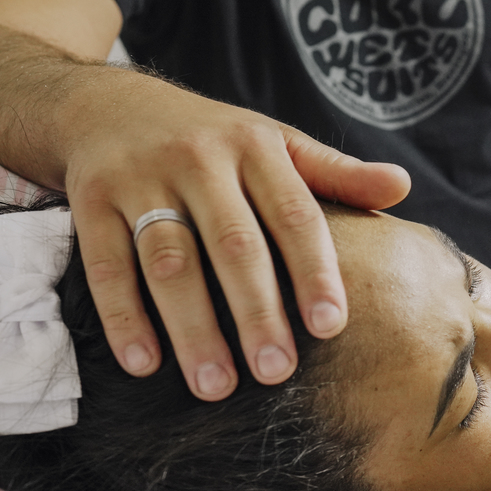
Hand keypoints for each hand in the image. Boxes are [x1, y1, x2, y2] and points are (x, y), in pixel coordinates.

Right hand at [61, 70, 409, 400]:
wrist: (108, 103)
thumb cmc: (214, 139)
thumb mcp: (277, 143)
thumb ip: (336, 174)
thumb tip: (402, 187)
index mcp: (255, 147)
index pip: (294, 215)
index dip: (313, 271)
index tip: (330, 326)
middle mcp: (198, 159)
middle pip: (233, 245)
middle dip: (255, 312)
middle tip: (276, 372)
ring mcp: (139, 179)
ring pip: (169, 262)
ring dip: (191, 328)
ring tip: (215, 386)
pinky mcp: (89, 200)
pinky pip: (105, 265)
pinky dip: (123, 316)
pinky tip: (143, 364)